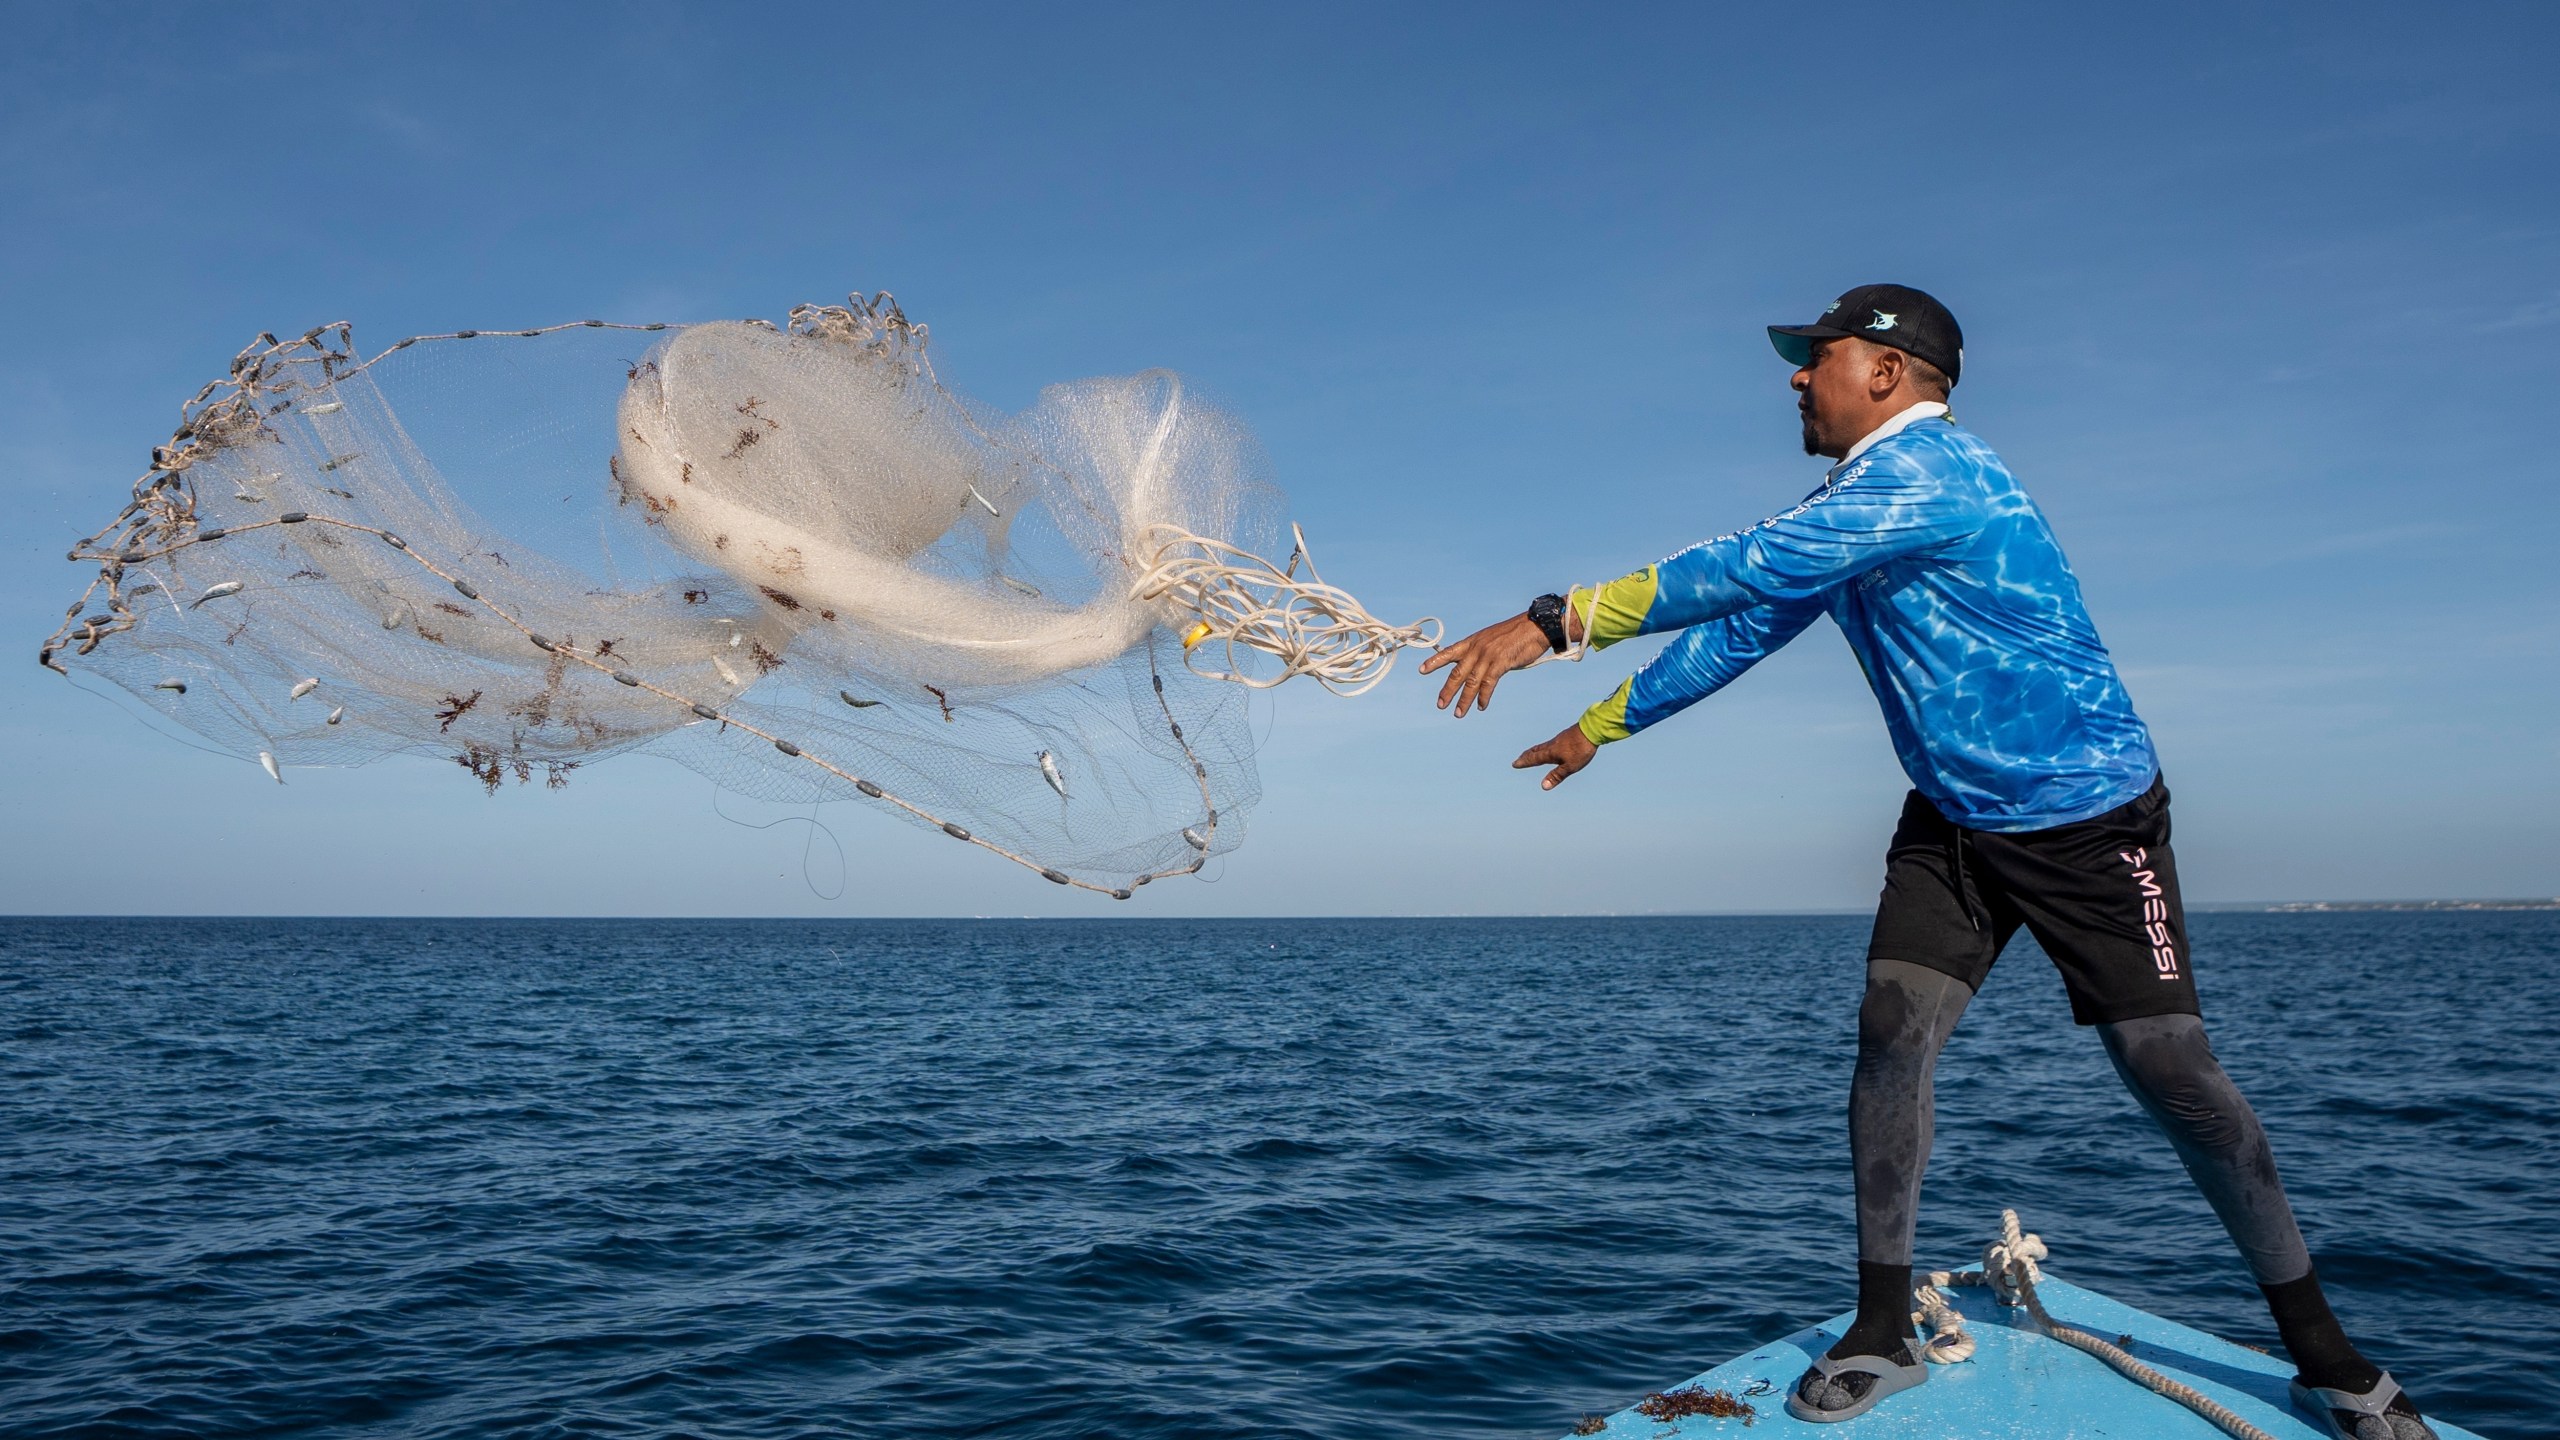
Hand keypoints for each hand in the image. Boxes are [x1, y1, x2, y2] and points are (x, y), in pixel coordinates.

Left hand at [1419, 613, 1552, 716]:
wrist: (1535, 627)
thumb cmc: (1516, 634)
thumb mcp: (1492, 639)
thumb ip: (1482, 653)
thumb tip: (1478, 668)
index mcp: (1472, 641)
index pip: (1449, 652)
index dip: (1435, 661)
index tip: (1422, 669)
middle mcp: (1476, 649)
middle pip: (1457, 673)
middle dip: (1447, 690)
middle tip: (1440, 704)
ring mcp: (1487, 656)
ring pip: (1471, 682)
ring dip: (1464, 700)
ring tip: (1458, 713)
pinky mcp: (1500, 663)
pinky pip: (1488, 684)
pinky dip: (1483, 697)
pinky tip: (1481, 706)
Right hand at [1514, 724, 1596, 789]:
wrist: (1591, 730)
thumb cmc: (1581, 750)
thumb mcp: (1570, 767)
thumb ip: (1557, 776)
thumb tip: (1543, 786)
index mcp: (1550, 753)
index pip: (1534, 759)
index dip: (1524, 762)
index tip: (1515, 764)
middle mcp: (1552, 745)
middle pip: (1535, 751)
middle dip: (1526, 756)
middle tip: (1519, 759)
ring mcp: (1559, 739)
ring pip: (1543, 746)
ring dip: (1534, 750)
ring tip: (1531, 752)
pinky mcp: (1566, 736)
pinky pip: (1551, 743)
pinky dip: (1545, 747)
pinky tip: (1551, 747)